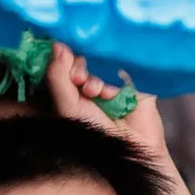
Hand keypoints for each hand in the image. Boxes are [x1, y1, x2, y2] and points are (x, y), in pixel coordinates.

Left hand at [45, 44, 169, 173]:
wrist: (127, 150)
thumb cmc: (94, 132)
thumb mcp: (68, 105)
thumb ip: (57, 77)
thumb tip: (56, 44)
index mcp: (77, 87)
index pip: (68, 60)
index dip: (65, 59)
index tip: (63, 63)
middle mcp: (97, 82)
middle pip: (85, 59)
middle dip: (79, 68)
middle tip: (79, 80)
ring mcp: (118, 82)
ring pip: (103, 64)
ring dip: (96, 78)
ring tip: (95, 93)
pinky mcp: (137, 83)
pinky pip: (124, 70)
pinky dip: (114, 81)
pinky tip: (110, 95)